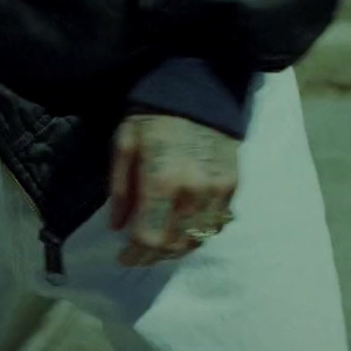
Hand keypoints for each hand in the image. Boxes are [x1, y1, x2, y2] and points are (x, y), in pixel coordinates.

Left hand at [108, 112, 239, 267]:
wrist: (199, 91)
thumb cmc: (152, 118)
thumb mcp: (124, 146)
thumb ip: (119, 189)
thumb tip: (117, 227)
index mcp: (161, 180)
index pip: (149, 236)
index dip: (135, 254)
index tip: (123, 259)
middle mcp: (193, 190)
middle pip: (174, 243)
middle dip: (153, 256)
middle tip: (138, 256)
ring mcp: (217, 189)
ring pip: (197, 238)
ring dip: (175, 249)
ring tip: (158, 248)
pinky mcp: (232, 185)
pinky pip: (216, 224)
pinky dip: (197, 233)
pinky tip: (182, 230)